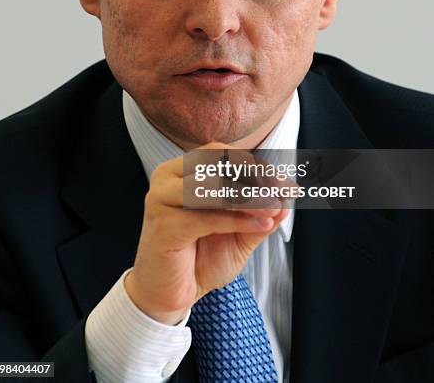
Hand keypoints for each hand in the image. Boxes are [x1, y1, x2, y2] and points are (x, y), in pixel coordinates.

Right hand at [125, 142, 287, 323]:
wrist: (172, 295)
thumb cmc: (200, 259)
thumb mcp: (240, 233)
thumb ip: (261, 213)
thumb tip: (287, 194)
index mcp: (182, 170)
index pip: (222, 153)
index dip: (256, 166)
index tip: (286, 185)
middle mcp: (168, 177)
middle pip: (216, 163)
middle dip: (255, 178)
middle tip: (281, 195)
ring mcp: (161, 199)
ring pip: (212, 186)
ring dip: (250, 197)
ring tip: (273, 209)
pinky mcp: (163, 225)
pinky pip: (207, 217)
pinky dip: (238, 220)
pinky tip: (261, 226)